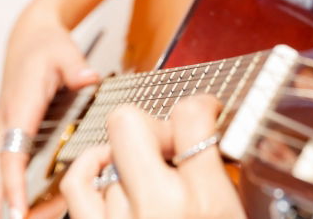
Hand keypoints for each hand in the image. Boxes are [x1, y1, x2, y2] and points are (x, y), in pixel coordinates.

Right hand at [0, 5, 99, 218]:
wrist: (28, 39)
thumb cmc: (46, 47)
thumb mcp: (64, 51)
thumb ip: (76, 67)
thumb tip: (88, 78)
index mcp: (19, 108)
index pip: (11, 152)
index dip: (13, 183)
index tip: (17, 209)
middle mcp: (5, 126)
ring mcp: (4, 136)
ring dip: (0, 207)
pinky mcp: (9, 140)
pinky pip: (5, 174)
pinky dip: (10, 196)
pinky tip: (32, 214)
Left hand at [60, 95, 245, 218]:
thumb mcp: (235, 213)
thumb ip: (224, 175)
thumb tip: (215, 135)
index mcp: (206, 199)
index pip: (190, 116)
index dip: (200, 105)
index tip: (204, 113)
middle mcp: (158, 206)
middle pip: (129, 122)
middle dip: (151, 125)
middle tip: (170, 145)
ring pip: (109, 158)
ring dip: (130, 165)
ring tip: (152, 184)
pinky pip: (77, 183)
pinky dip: (90, 168)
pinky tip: (108, 171)